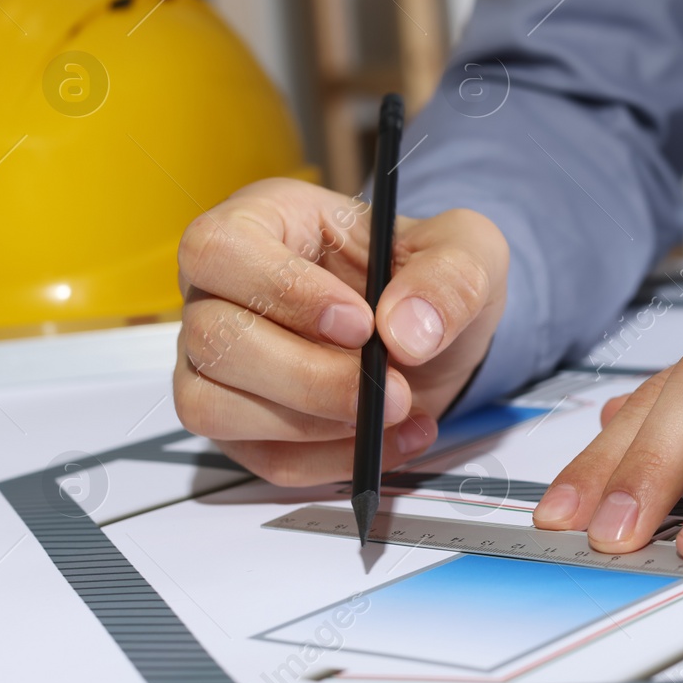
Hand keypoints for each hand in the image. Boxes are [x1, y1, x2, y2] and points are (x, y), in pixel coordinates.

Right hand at [172, 178, 507, 484]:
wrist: (438, 336)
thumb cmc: (429, 276)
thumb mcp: (468, 252)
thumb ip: (449, 277)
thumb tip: (404, 331)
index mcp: (263, 221)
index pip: (221, 249)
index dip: (282, 292)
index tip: (361, 324)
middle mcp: (221, 289)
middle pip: (215, 338)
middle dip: (311, 376)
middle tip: (394, 386)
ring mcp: (219, 362)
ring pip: (215, 407)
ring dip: (313, 427)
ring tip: (397, 409)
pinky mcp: (241, 423)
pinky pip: (262, 459)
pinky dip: (333, 462)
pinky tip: (395, 437)